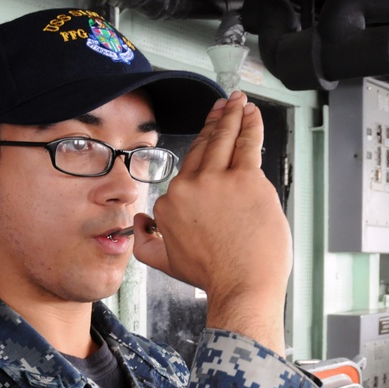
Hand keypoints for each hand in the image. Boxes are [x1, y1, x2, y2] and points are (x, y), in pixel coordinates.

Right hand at [132, 91, 292, 353]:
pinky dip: (249, 123)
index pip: (186, 170)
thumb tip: (137, 223)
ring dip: (231, 115)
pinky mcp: (246, 179)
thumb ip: (146, 243)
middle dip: (214, 122)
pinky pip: (247, 142)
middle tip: (222, 106)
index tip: (205, 138)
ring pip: (224, 138)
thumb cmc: (213, 276)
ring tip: (237, 102)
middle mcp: (190, 187)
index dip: (199, 149)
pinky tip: (251, 113)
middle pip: (203, 147)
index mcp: (170, 203)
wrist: (241, 285)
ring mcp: (218, 180)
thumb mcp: (165, 263)